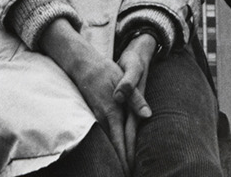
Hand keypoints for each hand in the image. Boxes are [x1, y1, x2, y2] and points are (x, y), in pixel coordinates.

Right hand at [40, 20, 151, 172]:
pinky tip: (114, 152)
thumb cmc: (106, 71)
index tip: (132, 171)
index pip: (122, 142)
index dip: (128, 158)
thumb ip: (136, 98)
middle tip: (129, 175)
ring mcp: (98, 118)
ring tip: (123, 170)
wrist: (83, 65)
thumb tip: (147, 115)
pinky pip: (103, 136)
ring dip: (115, 157)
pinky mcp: (94, 115)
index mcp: (114, 112)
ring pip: (108, 143)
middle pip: (114, 147)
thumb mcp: (123, 79)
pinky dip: (109, 147)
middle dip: (122, 164)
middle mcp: (105, 119)